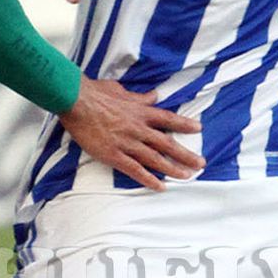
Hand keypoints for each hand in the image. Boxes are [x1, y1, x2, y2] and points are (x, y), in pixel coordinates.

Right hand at [60, 77, 202, 190]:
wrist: (76, 101)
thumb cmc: (95, 93)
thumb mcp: (121, 90)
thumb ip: (139, 97)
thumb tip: (154, 95)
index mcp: (140, 112)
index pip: (168, 119)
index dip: (184, 124)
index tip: (198, 128)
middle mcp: (138, 128)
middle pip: (167, 143)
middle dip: (185, 154)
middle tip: (201, 163)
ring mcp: (127, 143)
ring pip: (155, 158)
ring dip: (172, 168)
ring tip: (187, 177)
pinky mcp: (114, 155)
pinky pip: (135, 170)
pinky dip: (149, 179)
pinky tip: (160, 187)